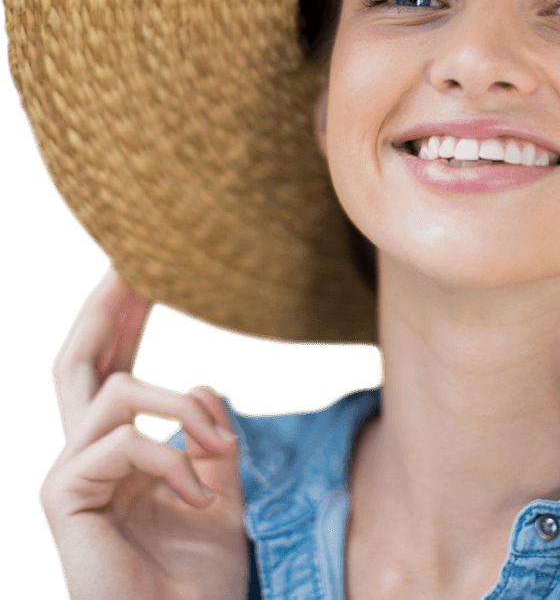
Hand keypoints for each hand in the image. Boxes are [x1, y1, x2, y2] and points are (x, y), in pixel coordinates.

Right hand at [39, 267, 247, 599]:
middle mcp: (87, 454)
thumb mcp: (218, 485)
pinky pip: (123, 441)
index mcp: (122, 449)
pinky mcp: (66, 497)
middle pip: (79, 361)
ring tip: (221, 451)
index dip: (125, 318)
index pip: (115, 367)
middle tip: (133, 261)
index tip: (146, 270)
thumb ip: (207, 433)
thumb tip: (208, 385)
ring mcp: (72, 474)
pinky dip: (174, 459)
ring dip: (183, 407)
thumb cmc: (197, 573)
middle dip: (106, 307)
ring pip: (120, 391)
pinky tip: (199, 494)